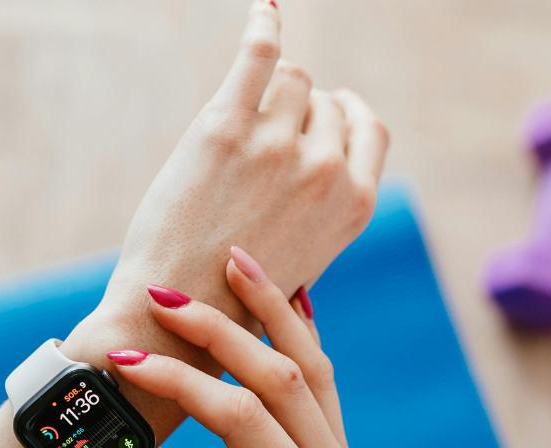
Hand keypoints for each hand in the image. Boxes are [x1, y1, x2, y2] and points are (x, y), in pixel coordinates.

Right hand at [67, 246, 384, 447]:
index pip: (239, 420)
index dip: (180, 383)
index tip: (124, 363)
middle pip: (283, 377)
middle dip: (223, 329)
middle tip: (169, 293)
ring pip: (315, 371)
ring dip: (275, 313)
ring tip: (239, 262)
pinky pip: (326, 389)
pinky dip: (302, 343)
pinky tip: (288, 305)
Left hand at [95, 0, 388, 325]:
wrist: (181, 313)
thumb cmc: (237, 294)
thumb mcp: (306, 258)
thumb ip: (324, 209)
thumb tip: (327, 167)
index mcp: (355, 204)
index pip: (368, 127)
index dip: (343, 115)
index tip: (326, 109)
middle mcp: (326, 169)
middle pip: (322, 100)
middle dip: (296, 112)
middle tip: (259, 143)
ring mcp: (278, 145)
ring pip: (289, 78)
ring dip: (268, 92)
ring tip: (239, 125)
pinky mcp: (227, 128)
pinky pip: (258, 56)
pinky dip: (263, 27)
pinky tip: (264, 11)